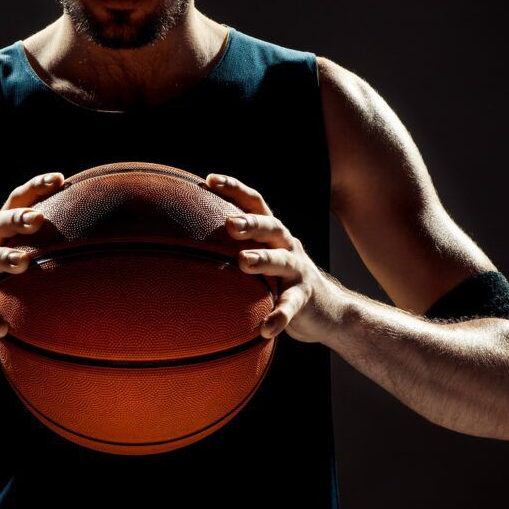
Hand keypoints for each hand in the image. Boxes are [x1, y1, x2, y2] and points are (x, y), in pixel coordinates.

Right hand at [0, 171, 64, 338]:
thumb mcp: (10, 253)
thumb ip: (37, 243)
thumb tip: (89, 237)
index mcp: (0, 230)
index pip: (17, 200)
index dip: (35, 187)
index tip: (58, 179)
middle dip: (18, 218)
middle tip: (38, 218)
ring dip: (4, 258)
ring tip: (22, 263)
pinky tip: (2, 328)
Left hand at [203, 172, 345, 342]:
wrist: (326, 309)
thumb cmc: (279, 280)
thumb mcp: (260, 259)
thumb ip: (234, 248)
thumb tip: (182, 243)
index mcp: (272, 233)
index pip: (254, 203)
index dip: (235, 189)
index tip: (210, 180)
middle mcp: (287, 246)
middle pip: (271, 227)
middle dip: (251, 223)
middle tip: (230, 224)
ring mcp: (298, 271)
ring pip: (282, 261)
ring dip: (263, 260)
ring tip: (243, 262)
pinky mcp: (305, 298)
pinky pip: (291, 306)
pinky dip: (279, 316)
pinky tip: (266, 328)